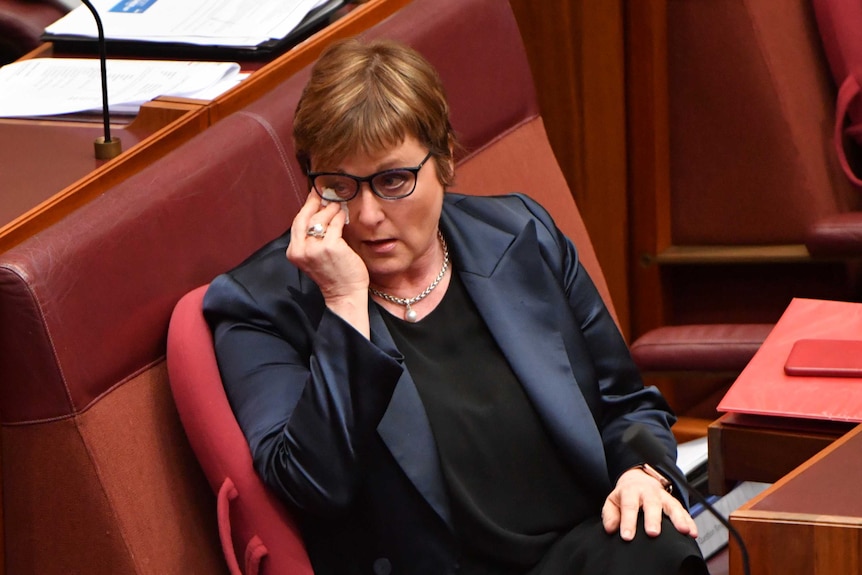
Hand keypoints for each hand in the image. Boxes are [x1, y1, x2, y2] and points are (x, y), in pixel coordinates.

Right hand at [287, 193, 369, 334]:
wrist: (345, 294)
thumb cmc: (333, 275)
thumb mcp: (314, 257)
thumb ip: (311, 239)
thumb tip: (318, 212)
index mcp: (294, 253)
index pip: (297, 223)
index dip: (305, 207)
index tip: (312, 196)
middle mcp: (301, 250)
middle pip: (305, 218)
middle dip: (314, 203)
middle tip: (322, 194)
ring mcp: (316, 248)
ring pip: (320, 219)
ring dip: (329, 209)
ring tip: (336, 205)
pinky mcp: (331, 246)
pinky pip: (335, 224)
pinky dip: (339, 217)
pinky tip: (342, 214)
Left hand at [601, 467, 697, 540]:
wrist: (638, 479)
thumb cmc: (626, 494)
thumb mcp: (612, 501)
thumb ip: (610, 515)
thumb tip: (611, 528)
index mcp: (631, 491)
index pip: (629, 506)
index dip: (628, 522)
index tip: (627, 536)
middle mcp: (649, 493)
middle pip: (652, 504)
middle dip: (653, 519)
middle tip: (653, 533)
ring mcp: (663, 497)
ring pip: (672, 506)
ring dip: (678, 519)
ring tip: (683, 531)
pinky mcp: (674, 502)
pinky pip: (684, 511)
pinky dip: (690, 522)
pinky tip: (693, 532)